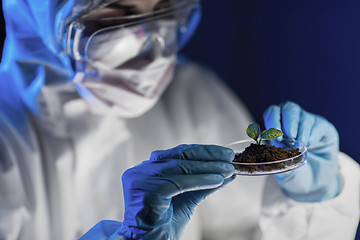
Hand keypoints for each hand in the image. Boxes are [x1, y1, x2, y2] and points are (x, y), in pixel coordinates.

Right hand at [119, 144, 234, 238]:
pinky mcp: (147, 191)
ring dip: (208, 167)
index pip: (178, 153)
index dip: (203, 151)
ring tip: (227, 169)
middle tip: (229, 157)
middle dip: (208, 155)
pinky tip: (217, 180)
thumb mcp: (188, 199)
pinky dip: (201, 180)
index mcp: (149, 169)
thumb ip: (203, 184)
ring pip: (181, 167)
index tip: (224, 153)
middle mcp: (142, 170)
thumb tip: (226, 173)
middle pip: (179, 155)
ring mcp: (141, 179)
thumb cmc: (162, 224)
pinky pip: (179, 182)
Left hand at [263, 101, 340, 201]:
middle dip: (288, 121)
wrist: (316, 183)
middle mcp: (292, 121)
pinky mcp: (324, 128)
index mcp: (277, 127)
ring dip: (301, 130)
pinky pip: (318, 124)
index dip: (272, 120)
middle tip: (289, 136)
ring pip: (302, 116)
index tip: (275, 136)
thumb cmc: (295, 173)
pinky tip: (310, 145)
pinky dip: (313, 134)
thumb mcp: (283, 170)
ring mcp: (308, 123)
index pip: (272, 112)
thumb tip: (270, 156)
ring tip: (300, 144)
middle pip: (288, 108)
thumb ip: (277, 162)